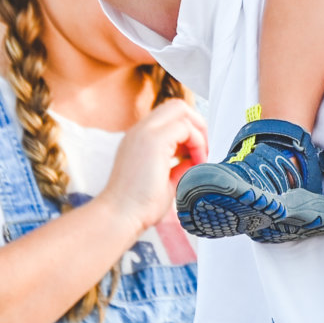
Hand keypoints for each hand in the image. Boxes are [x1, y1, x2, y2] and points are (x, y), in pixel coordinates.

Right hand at [98, 98, 209, 234]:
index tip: (197, 153)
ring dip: (198, 132)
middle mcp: (140, 130)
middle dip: (197, 123)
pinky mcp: (153, 140)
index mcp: (139, 138)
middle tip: (204, 149)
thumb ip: (178, 165)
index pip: (169, 117)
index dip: (189, 130)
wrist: (119, 216)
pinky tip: (196, 162)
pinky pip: (185, 127)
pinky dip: (197, 142)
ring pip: (181, 109)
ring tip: (200, 158)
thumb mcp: (164, 178)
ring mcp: (144, 132)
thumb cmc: (138, 205)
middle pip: (177, 106)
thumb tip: (194, 159)